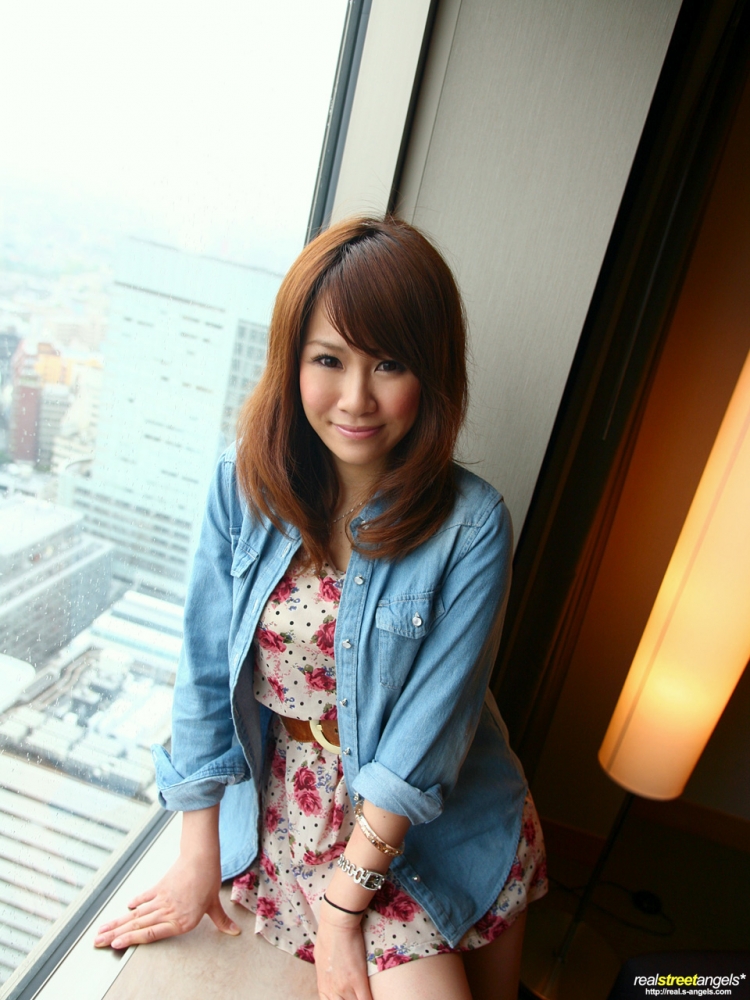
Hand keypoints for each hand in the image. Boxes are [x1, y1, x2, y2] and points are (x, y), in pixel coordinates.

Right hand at [93, 852, 239, 949]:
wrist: (201, 856)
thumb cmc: (208, 880)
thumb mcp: (214, 903)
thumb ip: (221, 920)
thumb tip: (234, 932)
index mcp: (180, 921)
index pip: (150, 934)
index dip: (131, 939)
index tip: (114, 944)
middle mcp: (167, 912)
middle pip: (137, 925)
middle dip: (114, 934)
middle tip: (96, 941)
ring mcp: (161, 899)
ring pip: (136, 914)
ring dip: (117, 922)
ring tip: (102, 929)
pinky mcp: (160, 886)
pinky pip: (145, 898)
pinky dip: (135, 903)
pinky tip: (125, 909)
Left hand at [315, 903, 371, 999]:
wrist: (336, 923)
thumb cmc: (328, 936)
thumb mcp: (321, 960)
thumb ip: (326, 974)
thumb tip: (330, 975)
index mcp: (323, 986)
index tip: (348, 997)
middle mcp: (332, 990)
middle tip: (357, 995)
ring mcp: (344, 987)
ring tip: (363, 994)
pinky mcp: (357, 980)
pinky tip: (373, 997)